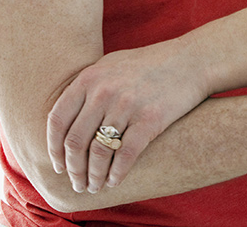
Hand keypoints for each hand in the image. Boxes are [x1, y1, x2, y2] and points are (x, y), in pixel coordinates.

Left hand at [46, 38, 210, 193]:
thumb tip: (65, 117)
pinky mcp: (151, 119)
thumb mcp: (112, 64)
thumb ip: (88, 86)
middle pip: (75, 141)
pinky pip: (126, 155)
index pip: (57, 120)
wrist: (192, 60)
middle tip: (77, 183)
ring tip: (94, 186)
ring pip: (99, 153)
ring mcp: (127, 105)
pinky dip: (117, 173)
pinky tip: (115, 181)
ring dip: (94, 176)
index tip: (59, 165)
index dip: (53, 148)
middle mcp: (104, 91)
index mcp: (90, 78)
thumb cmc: (151, 63)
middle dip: (73, 169)